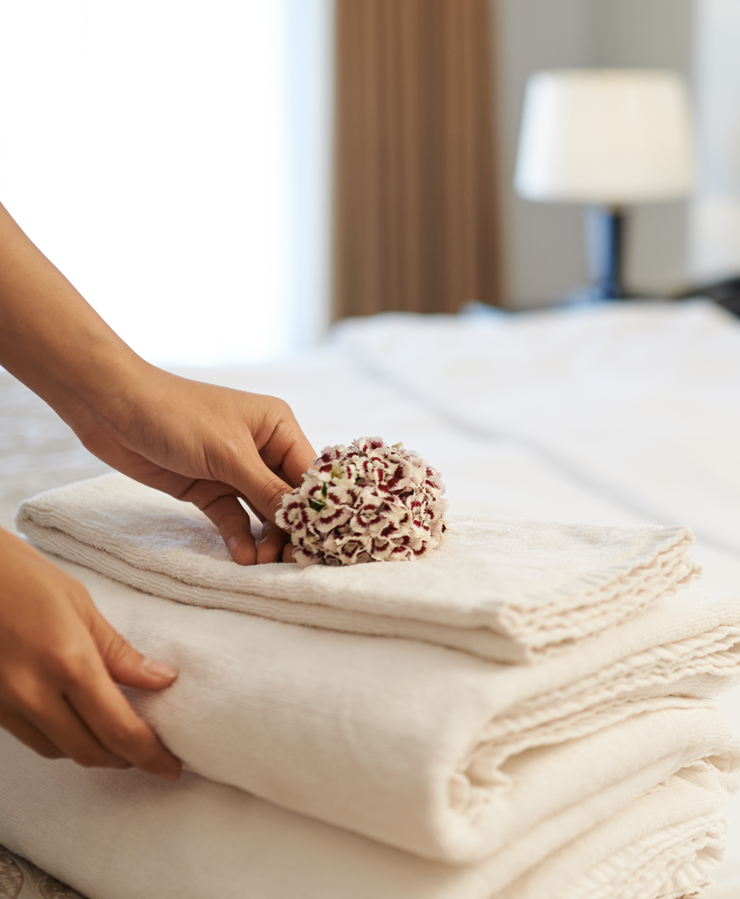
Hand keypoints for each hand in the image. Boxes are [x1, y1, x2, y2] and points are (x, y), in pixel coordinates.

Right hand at [0, 528, 181, 777]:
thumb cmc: (28, 579)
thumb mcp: (83, 608)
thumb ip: (121, 653)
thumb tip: (163, 681)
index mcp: (68, 663)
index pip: (118, 728)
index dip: (149, 755)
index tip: (172, 766)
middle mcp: (35, 692)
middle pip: (91, 751)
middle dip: (127, 760)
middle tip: (154, 755)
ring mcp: (7, 705)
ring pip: (61, 751)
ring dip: (97, 753)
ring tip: (124, 741)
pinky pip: (35, 740)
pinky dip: (65, 741)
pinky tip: (84, 726)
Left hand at [74, 369, 315, 564]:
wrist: (112, 410)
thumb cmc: (177, 416)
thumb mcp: (228, 454)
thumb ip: (267, 490)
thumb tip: (305, 518)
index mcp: (277, 427)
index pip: (309, 473)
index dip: (318, 507)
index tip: (323, 540)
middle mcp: (262, 449)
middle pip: (288, 497)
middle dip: (291, 528)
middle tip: (290, 560)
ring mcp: (235, 471)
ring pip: (262, 512)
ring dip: (266, 538)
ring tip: (264, 562)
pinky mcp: (208, 489)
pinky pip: (233, 518)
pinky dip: (239, 537)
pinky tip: (243, 557)